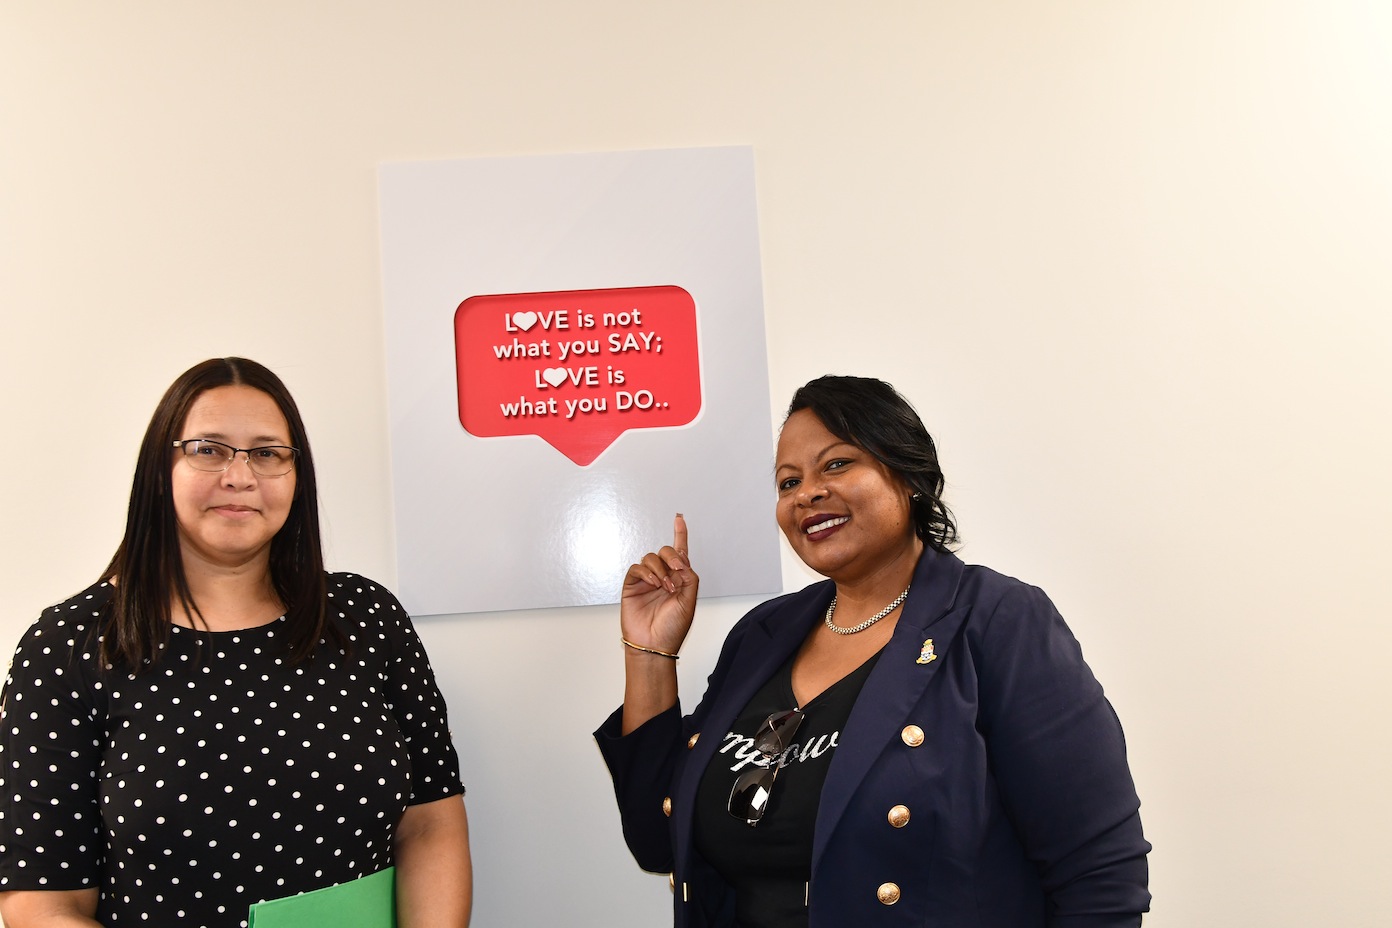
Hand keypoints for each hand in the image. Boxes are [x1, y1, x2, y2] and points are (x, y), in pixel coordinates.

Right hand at [620, 514, 698, 655]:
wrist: (653, 645)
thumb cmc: (672, 629)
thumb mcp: (689, 601)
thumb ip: (689, 577)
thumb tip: (681, 561)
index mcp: (679, 580)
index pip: (680, 553)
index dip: (680, 534)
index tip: (679, 518)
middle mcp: (663, 577)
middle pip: (666, 551)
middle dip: (672, 557)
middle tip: (677, 572)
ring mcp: (647, 581)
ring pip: (651, 557)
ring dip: (660, 569)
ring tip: (665, 587)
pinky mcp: (632, 585)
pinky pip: (637, 568)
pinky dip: (646, 572)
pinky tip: (653, 583)